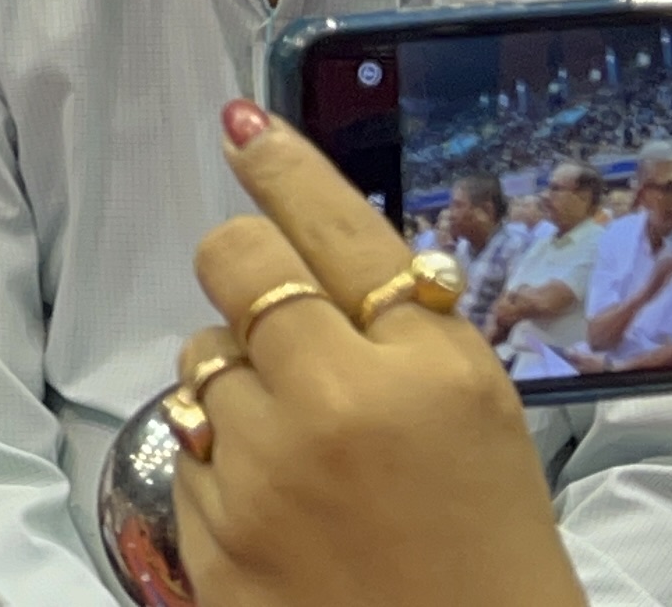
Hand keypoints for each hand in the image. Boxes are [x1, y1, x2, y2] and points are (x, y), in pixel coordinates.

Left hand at [172, 105, 587, 606]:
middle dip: (244, 272)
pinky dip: (221, 458)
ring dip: (236, 381)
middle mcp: (339, 401)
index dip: (281, 168)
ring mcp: (263, 465)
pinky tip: (278, 503)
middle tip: (275, 313)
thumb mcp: (476, 418)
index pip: (336, 228)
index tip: (240, 126)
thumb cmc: (483, 545)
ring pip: (200, 355)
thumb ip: (403, 333)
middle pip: (238, 263)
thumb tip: (311, 247)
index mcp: (430, 368)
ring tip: (299, 443)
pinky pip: (188, 440)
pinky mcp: (208, 524)